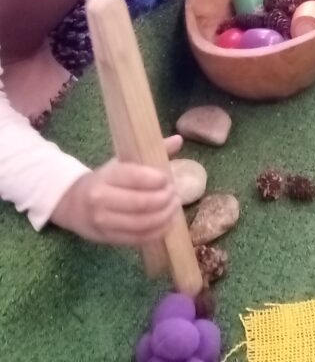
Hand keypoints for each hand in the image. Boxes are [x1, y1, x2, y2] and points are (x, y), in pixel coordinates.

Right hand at [50, 135, 182, 245]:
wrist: (71, 203)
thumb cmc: (104, 179)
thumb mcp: (121, 162)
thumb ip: (150, 151)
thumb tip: (179, 139)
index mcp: (105, 177)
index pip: (135, 177)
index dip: (157, 179)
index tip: (168, 179)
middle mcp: (101, 200)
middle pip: (142, 203)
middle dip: (165, 198)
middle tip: (175, 193)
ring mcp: (104, 222)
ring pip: (142, 223)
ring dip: (164, 216)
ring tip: (174, 207)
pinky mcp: (108, 239)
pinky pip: (138, 239)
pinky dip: (157, 232)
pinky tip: (167, 223)